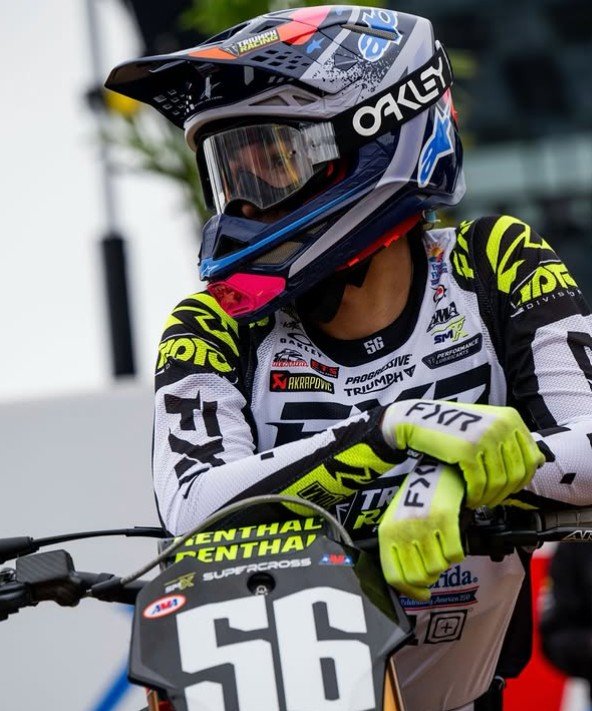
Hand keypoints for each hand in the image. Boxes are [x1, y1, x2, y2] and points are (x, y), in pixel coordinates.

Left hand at [379, 462, 464, 600]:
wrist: (435, 468)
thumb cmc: (417, 497)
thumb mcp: (398, 520)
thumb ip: (399, 548)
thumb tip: (412, 583)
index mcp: (387, 532)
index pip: (394, 576)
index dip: (410, 591)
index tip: (422, 594)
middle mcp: (402, 530)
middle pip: (418, 576)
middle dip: (430, 577)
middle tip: (436, 566)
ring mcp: (423, 525)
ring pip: (437, 567)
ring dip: (444, 563)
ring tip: (442, 548)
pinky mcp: (444, 519)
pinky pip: (454, 554)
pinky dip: (457, 554)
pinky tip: (453, 541)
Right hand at [381, 399, 543, 507]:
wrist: (417, 419)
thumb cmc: (450, 426)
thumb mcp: (486, 425)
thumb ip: (510, 440)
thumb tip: (540, 460)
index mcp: (510, 418)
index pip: (532, 458)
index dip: (521, 480)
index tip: (507, 488)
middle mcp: (502, 426)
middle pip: (517, 473)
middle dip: (504, 492)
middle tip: (490, 499)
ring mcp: (486, 437)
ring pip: (499, 481)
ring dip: (489, 497)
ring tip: (478, 500)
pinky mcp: (468, 450)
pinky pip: (479, 484)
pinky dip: (475, 496)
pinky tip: (468, 497)